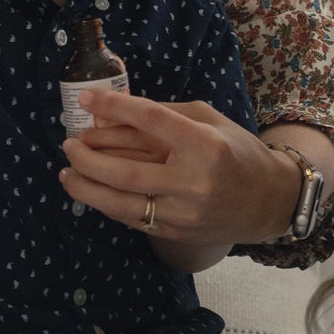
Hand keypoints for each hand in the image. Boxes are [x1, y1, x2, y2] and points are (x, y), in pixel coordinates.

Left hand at [60, 90, 301, 244]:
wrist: (267, 201)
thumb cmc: (237, 151)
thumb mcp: (209, 120)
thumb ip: (164, 113)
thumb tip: (116, 110)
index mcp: (206, 144)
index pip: (151, 121)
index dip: (114, 107)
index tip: (86, 100)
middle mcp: (194, 182)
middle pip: (127, 171)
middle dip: (88, 158)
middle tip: (68, 144)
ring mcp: (184, 212)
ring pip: (122, 204)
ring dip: (86, 188)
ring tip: (66, 172)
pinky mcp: (177, 232)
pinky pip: (131, 219)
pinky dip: (105, 204)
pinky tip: (91, 191)